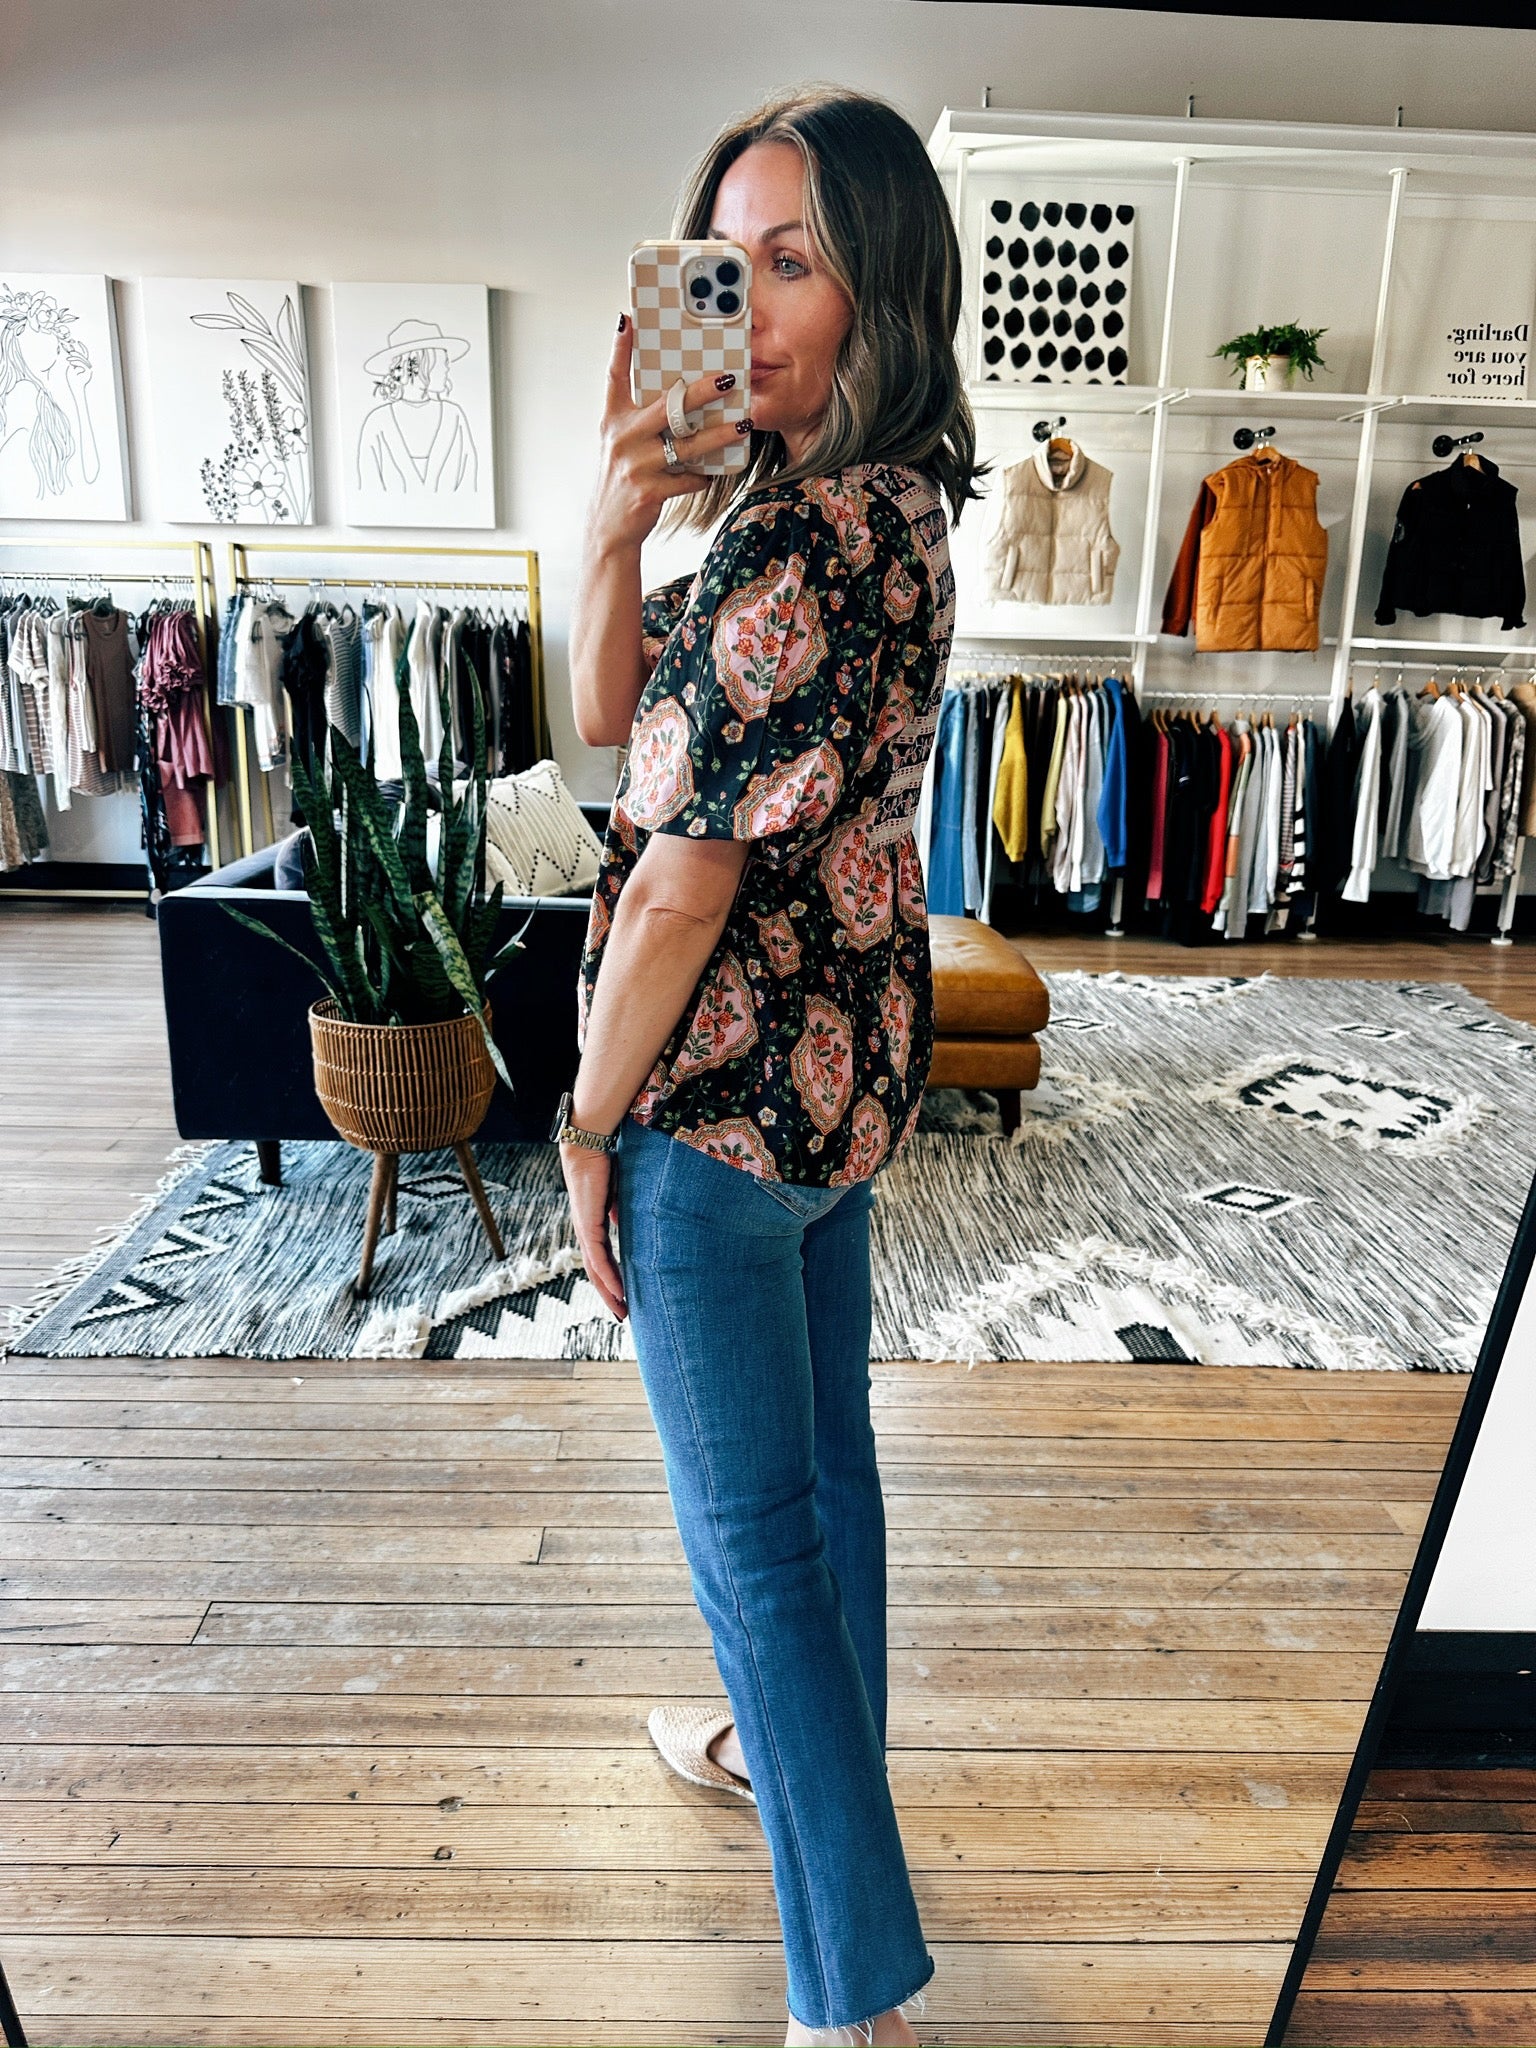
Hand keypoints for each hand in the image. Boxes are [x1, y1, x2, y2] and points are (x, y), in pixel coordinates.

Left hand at [560, 1140, 625, 1320]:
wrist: (587, 1146)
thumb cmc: (603, 1165)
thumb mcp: (616, 1195)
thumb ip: (618, 1212)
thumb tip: (625, 1222)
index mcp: (592, 1227)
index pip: (602, 1261)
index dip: (613, 1280)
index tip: (625, 1296)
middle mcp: (585, 1233)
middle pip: (597, 1273)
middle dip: (610, 1295)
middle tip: (623, 1315)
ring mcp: (585, 1230)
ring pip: (596, 1271)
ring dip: (610, 1292)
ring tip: (622, 1310)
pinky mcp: (588, 1225)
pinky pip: (598, 1257)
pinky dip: (608, 1276)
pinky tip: (618, 1290)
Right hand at [588, 316, 750, 553]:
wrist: (609, 530)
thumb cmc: (623, 481)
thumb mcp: (622, 445)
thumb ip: (642, 419)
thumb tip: (678, 395)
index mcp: (613, 420)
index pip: (615, 375)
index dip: (620, 346)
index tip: (629, 318)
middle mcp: (622, 437)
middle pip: (668, 405)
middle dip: (702, 391)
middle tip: (730, 378)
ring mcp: (635, 464)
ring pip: (686, 443)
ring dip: (719, 434)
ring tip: (743, 425)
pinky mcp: (649, 491)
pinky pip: (687, 478)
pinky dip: (703, 475)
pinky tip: (714, 471)